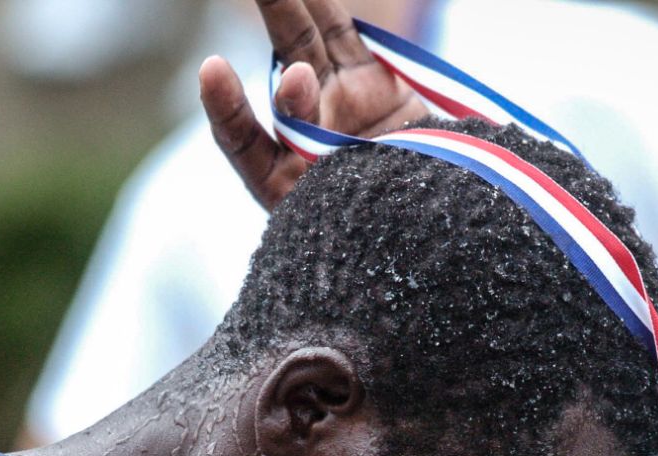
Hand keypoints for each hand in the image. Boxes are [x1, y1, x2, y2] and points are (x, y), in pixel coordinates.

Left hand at [199, 0, 429, 210]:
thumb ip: (319, 141)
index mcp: (285, 184)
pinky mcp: (369, 82)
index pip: (243, 142)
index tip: (212, 69)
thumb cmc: (390, 231)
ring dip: (283, 5)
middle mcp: (304, 139)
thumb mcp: (351, 201)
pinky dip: (320, 5)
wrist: (445, 222)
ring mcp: (335, 105)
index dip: (226, 106)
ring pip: (302, 44)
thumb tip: (296, 72)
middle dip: (264, 37)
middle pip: (278, 80)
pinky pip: (338, 35)